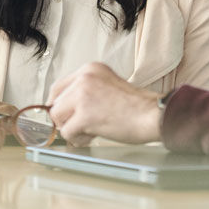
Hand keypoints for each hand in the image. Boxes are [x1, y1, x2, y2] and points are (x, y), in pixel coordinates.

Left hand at [47, 62, 163, 145]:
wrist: (153, 115)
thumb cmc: (136, 106)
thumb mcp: (108, 86)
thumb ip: (86, 92)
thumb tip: (65, 107)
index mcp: (90, 69)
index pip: (58, 87)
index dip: (59, 105)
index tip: (63, 115)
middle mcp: (84, 78)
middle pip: (55, 104)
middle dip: (66, 119)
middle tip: (83, 125)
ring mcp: (83, 95)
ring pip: (58, 118)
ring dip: (72, 129)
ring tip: (92, 129)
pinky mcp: (85, 114)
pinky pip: (67, 132)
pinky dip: (79, 139)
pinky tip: (94, 135)